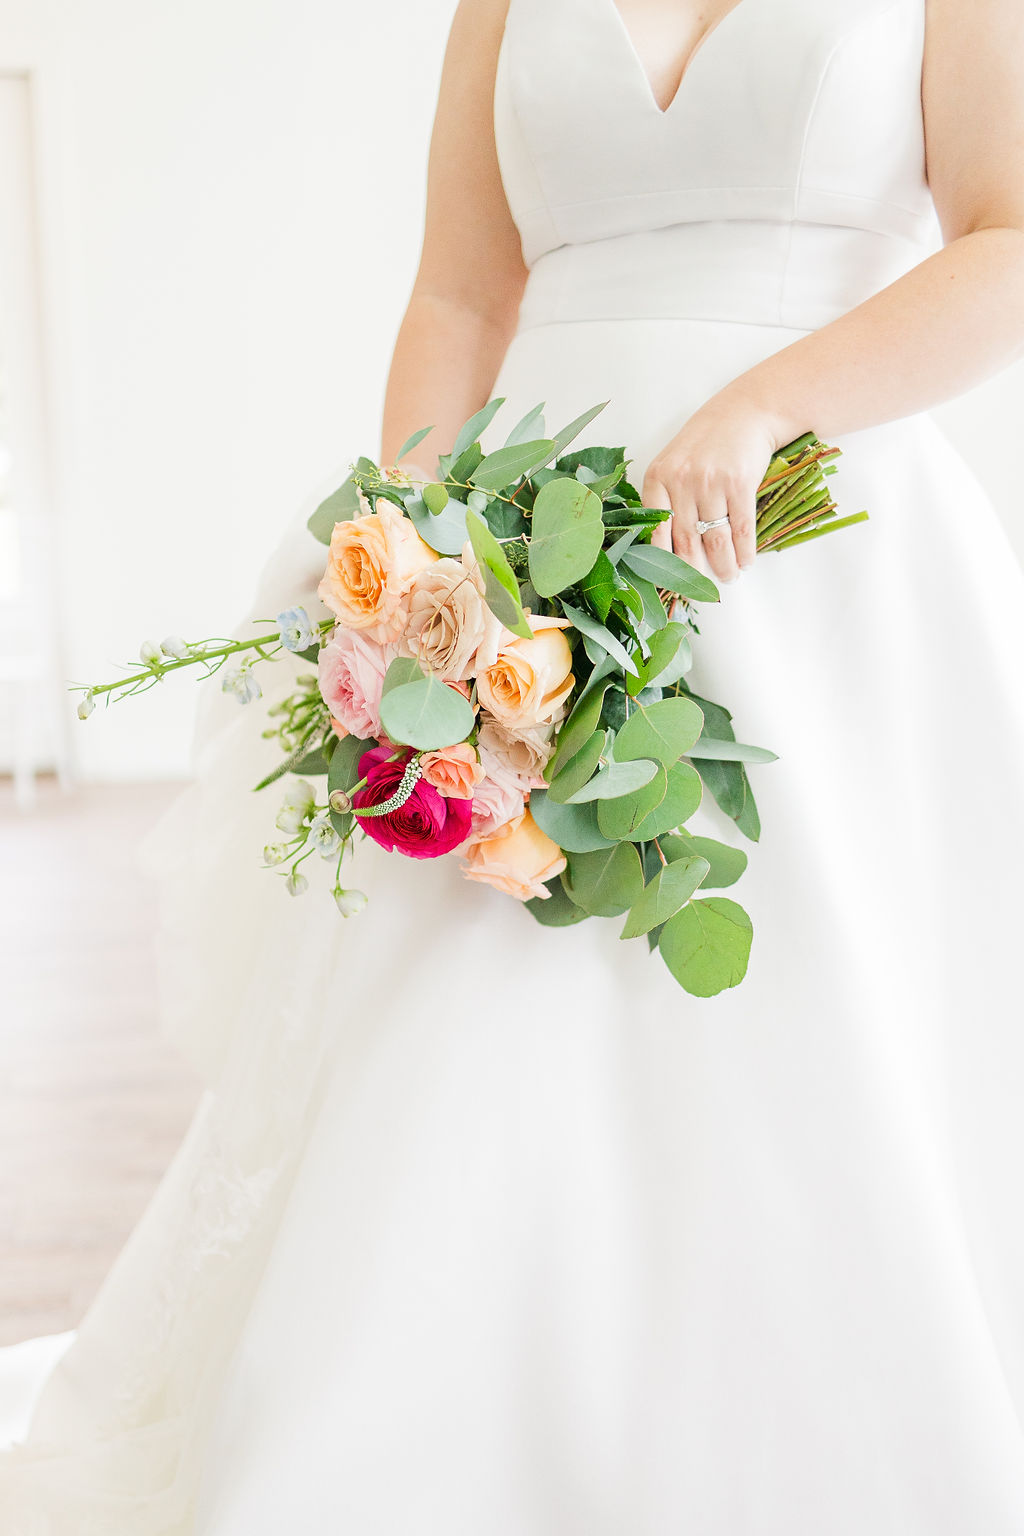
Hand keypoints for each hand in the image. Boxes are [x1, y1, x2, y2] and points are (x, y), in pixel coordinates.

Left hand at [644, 395, 783, 583]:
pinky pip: (740, 529)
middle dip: (694, 574)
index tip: (668, 584)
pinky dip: (744, 551)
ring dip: (724, 567)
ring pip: (715, 540)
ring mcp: (711, 482)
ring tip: (728, 577)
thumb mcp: (675, 463)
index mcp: (658, 478)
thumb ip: (667, 499)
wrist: (746, 411)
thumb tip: (667, 551)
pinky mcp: (740, 483)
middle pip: (686, 542)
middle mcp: (681, 481)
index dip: (662, 564)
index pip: (656, 532)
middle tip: (700, 590)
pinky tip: (745, 562)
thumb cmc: (707, 442)